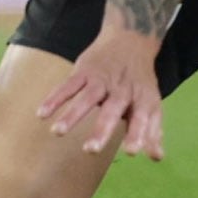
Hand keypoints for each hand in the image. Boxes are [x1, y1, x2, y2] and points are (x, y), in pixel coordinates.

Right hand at [37, 27, 167, 159]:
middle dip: (101, 130)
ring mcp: (101, 79)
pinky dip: (54, 99)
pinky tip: (42, 114)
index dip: (137, 134)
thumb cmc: (139, 80)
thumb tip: (155, 158)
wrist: (130, 39)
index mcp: (142, 99)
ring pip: (86, 98)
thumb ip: (152, 131)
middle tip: (90, 150)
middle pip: (112, 111)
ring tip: (57, 132)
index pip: (142, 118)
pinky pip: (67, 86)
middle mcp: (122, 90)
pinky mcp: (84, 71)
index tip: (130, 151)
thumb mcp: (151, 102)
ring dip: (71, 115)